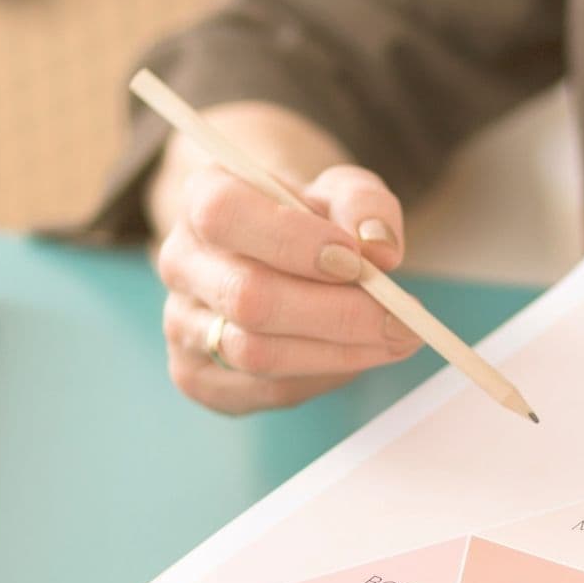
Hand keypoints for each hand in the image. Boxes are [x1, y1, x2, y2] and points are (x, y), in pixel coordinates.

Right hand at [155, 162, 419, 412]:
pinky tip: (351, 356)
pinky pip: (263, 390)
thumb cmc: (315, 219)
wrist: (283, 251)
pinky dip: (320, 377)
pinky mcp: (196, 375)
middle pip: (248, 298)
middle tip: (404, 320)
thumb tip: (380, 250)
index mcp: (203, 197)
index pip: (225, 215)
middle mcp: (179, 260)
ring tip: (393, 339)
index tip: (358, 260)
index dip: (293, 241)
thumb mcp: (347, 192)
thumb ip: (368, 207)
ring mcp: (180, 323)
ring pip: (256, 354)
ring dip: (338, 353)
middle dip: (337, 314)